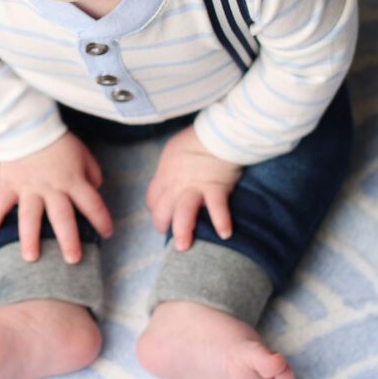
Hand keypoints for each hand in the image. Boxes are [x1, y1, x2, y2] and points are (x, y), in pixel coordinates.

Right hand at [0, 132, 112, 263]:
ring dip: (30, 237)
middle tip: (73, 260)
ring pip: (30, 216)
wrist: (29, 124)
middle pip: (62, 217)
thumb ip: (92, 175)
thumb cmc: (59, 142)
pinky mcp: (9, 183)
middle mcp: (52, 188)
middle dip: (69, 240)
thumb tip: (95, 192)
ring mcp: (28, 187)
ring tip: (30, 258)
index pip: (92, 204)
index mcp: (73, 180)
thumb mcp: (84, 154)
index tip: (106, 235)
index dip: (101, 220)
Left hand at [146, 126, 242, 250]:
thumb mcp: (174, 152)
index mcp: (165, 174)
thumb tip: (169, 181)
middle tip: (173, 239)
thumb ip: (170, 170)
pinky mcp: (216, 187)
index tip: (164, 218)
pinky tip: (225, 234)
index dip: (156, 211)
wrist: (219, 132)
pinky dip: (221, 221)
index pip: (152, 199)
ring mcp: (195, 186)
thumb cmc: (198, 140)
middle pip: (162, 210)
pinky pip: (216, 208)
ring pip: (183, 212)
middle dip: (164, 226)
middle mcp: (176, 183)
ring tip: (184, 246)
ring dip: (182, 231)